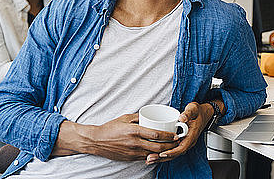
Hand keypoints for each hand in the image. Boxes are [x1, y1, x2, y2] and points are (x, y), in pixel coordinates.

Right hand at [57, 113, 179, 160]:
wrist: (96, 141)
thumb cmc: (110, 128)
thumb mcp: (125, 118)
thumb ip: (138, 117)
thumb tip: (149, 115)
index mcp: (134, 131)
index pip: (155, 134)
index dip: (167, 135)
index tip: (175, 134)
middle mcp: (135, 143)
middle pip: (157, 147)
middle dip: (169, 145)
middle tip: (177, 142)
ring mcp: (132, 152)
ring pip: (152, 154)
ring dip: (163, 152)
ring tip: (171, 148)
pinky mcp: (130, 158)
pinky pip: (145, 158)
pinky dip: (153, 156)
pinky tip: (159, 153)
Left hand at [145, 102, 212, 164]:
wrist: (203, 114)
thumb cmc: (197, 112)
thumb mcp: (193, 109)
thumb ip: (188, 113)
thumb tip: (181, 118)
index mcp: (192, 136)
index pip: (182, 148)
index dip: (171, 152)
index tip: (161, 154)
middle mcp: (188, 142)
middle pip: (175, 154)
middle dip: (162, 158)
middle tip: (150, 158)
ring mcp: (184, 143)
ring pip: (173, 154)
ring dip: (161, 158)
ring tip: (149, 159)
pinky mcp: (180, 142)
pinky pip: (172, 150)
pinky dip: (162, 154)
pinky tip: (153, 154)